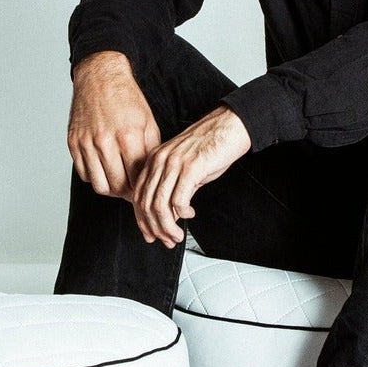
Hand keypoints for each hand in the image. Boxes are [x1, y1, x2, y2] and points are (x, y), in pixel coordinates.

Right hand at [67, 51, 161, 200]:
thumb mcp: (148, 123)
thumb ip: (150, 152)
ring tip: (119, 183)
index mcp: (128, 136)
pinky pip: (84, 174)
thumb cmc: (127, 100)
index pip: (137, 179)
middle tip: (133, 190)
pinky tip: (104, 169)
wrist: (100, 77)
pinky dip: (95, 177)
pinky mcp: (74, 143)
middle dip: (128, 193)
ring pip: (99, 185)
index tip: (146, 189)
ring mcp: (86, 143)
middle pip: (118, 187)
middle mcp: (105, 141)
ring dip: (111, 189)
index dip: (143, 188)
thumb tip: (151, 177)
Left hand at [130, 105, 250, 245]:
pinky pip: (178, 199)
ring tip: (177, 235)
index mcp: (154, 160)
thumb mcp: (184, 167)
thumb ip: (172, 188)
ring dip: (167, 226)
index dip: (142, 221)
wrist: (229, 126)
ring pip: (159, 205)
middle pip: (146, 203)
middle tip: (167, 240)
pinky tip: (190, 213)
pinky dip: (182, 213)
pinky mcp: (190, 168)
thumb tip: (169, 214)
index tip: (150, 235)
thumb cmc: (210, 146)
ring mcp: (174, 163)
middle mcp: (160, 161)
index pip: (138, 196)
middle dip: (155, 228)